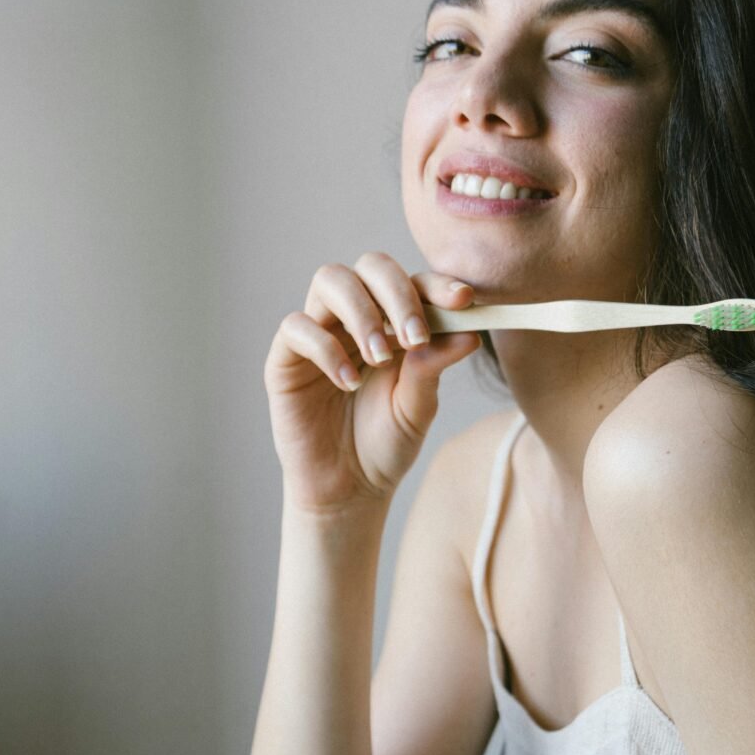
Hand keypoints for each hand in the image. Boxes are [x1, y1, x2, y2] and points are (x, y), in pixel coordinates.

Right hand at [264, 255, 480, 512]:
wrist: (349, 489)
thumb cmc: (386, 444)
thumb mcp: (418, 407)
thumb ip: (434, 367)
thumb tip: (468, 333)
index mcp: (394, 322)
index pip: (414, 283)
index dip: (438, 284)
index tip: (464, 301)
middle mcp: (356, 318)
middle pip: (370, 266)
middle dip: (397, 293)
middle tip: (416, 337)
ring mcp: (320, 333)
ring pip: (330, 279)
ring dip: (362, 313)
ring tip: (380, 357)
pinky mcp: (287, 358)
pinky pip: (297, 327)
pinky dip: (326, 348)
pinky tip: (348, 382)